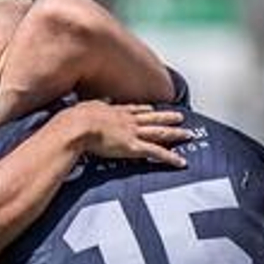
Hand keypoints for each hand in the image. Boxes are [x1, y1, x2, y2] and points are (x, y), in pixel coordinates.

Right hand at [62, 101, 189, 167]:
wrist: (77, 126)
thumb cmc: (75, 119)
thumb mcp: (84, 107)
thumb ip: (93, 106)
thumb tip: (98, 102)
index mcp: (114, 111)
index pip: (134, 109)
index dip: (145, 109)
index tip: (152, 108)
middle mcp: (128, 120)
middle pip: (153, 118)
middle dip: (167, 117)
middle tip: (180, 116)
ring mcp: (133, 133)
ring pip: (159, 132)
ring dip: (175, 133)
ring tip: (187, 133)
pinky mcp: (134, 147)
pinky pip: (157, 153)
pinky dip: (171, 158)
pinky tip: (181, 162)